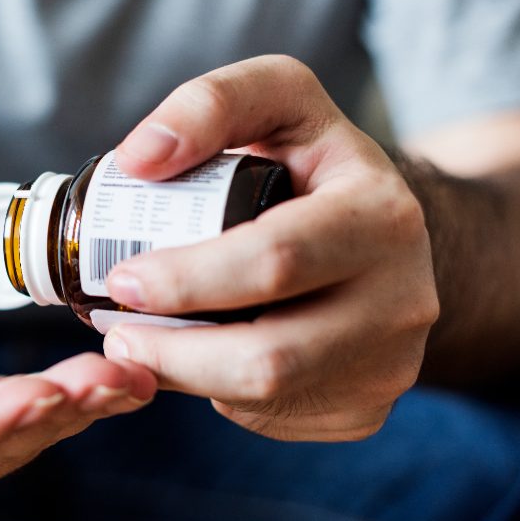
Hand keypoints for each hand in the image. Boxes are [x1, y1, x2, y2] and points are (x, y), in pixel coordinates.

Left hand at [103, 55, 438, 441]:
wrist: (381, 235)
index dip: (187, 278)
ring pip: (264, 397)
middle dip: (173, 350)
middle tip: (116, 331)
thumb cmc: (312, 167)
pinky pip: (272, 416)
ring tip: (140, 344)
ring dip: (184, 377)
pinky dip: (219, 393)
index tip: (122, 278)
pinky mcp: (365, 406)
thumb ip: (210, 105)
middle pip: (270, 356)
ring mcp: (389, 364)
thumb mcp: (278, 104)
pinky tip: (203, 354)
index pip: (276, 260)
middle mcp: (403, 299)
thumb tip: (138, 159)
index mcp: (381, 216)